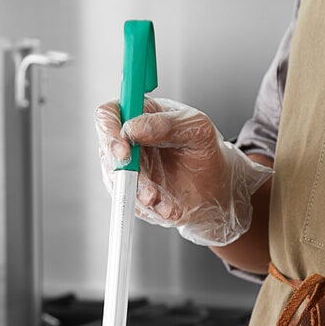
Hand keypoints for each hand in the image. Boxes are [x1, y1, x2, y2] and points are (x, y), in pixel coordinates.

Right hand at [95, 98, 272, 246]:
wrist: (217, 187)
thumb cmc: (206, 150)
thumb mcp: (196, 129)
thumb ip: (165, 124)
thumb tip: (132, 128)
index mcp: (139, 116)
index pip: (108, 116)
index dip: (109, 131)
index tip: (123, 150)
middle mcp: (129, 143)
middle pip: (107, 153)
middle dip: (123, 172)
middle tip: (143, 184)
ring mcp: (129, 171)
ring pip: (118, 183)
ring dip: (139, 194)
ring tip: (162, 201)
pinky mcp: (134, 195)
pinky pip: (133, 205)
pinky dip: (151, 210)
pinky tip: (170, 209)